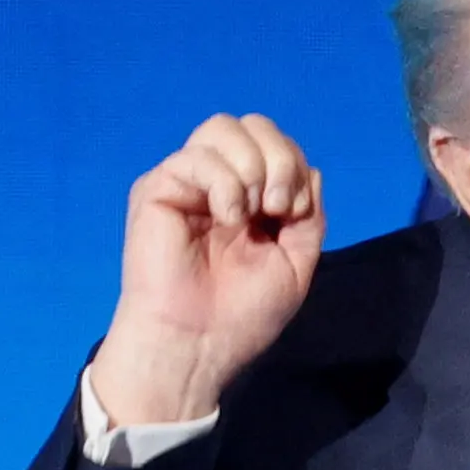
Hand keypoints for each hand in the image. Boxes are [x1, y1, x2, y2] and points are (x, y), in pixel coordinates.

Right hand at [89, 113, 324, 428]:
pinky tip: (225, 219)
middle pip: (253, 124)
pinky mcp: (158, 189)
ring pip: (223, 126)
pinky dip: (224, 184)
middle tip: (277, 208)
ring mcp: (187, 183)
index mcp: (249, 197)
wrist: (198, 345)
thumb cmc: (242, 314)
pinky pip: (197, 156)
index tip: (294, 213)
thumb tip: (310, 169)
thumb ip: (309, 213)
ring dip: (252, 166)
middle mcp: (218, 183)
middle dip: (279, 158)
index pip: (277, 145)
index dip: (295, 166)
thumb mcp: (296, 261)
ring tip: (248, 214)